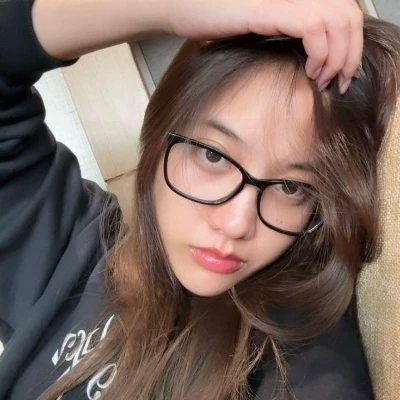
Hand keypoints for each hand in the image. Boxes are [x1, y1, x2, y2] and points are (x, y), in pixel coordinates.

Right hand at [165, 0, 363, 92]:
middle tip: (342, 82)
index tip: (343, 74)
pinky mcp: (272, 8)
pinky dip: (320, 53)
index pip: (345, 13)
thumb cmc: (215, 18)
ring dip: (338, 57)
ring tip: (323, 81)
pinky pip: (313, 28)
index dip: (352, 44)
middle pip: (349, 16)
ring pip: (339, 21)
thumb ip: (287, 34)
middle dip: (352, 54)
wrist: (184, 7)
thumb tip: (310, 59)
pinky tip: (310, 71)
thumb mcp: (261, 27)